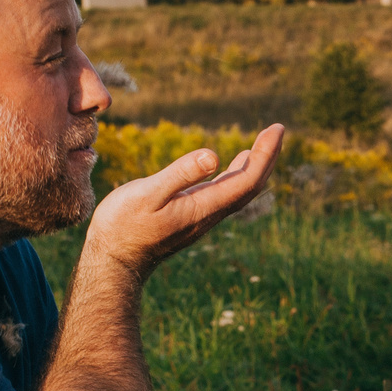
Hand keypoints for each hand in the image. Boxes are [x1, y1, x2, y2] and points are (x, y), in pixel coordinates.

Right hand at [87, 125, 285, 274]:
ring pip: (238, 191)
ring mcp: (200, 217)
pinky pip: (223, 195)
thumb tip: (214, 155)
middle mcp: (208, 214)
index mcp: (203, 207)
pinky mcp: (190, 217)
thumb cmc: (123, 226)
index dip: (265, 154)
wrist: (114, 262)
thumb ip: (179, 175)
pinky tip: (230, 166)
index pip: (247, 179)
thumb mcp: (147, 195)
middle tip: (277, 130)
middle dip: (267, 157)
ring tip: (263, 144)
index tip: (277, 129)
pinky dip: (234, 176)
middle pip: (250, 185)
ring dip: (254, 167)